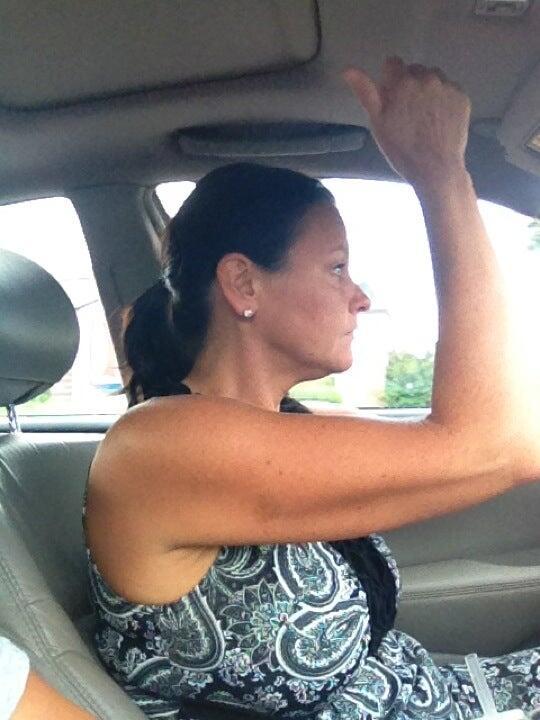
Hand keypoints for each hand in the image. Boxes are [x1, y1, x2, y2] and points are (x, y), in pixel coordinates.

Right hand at [343, 57, 470, 186]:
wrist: (436, 168)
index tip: (390, 99)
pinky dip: (443, 99)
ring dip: (427, 89)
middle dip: (409, 84)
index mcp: (402, 82)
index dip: (389, 80)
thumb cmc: (401, 149)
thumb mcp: (377, 122)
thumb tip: (347, 69)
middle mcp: (427, 77)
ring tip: (424, 116)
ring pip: (433, 77)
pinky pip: (449, 89)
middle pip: (414, 70)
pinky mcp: (462, 97)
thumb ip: (365, 92)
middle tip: (407, 112)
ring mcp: (447, 86)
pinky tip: (438, 119)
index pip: (392, 63)